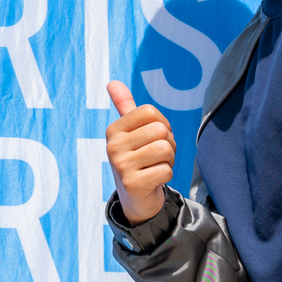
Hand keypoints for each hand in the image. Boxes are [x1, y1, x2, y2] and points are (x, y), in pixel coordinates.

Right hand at [105, 81, 176, 224]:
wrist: (135, 199)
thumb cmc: (138, 159)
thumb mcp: (130, 133)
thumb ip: (124, 107)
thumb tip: (112, 82)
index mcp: (114, 130)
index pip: (150, 112)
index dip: (162, 124)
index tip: (154, 138)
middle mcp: (113, 146)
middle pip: (161, 131)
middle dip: (168, 144)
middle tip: (157, 156)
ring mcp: (121, 166)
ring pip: (165, 149)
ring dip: (169, 160)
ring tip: (156, 166)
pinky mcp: (132, 184)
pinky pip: (166, 170)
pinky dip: (166, 175)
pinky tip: (154, 180)